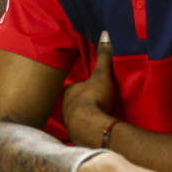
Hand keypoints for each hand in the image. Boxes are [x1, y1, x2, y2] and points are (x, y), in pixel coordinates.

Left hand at [62, 30, 115, 146]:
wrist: (90, 128)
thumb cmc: (93, 98)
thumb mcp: (101, 75)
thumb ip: (104, 56)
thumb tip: (105, 34)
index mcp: (68, 92)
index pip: (72, 87)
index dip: (80, 87)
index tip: (89, 87)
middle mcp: (65, 108)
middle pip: (73, 103)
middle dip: (82, 103)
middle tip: (95, 103)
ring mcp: (70, 123)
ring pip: (76, 118)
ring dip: (85, 117)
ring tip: (98, 117)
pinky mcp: (77, 137)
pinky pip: (83, 131)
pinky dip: (88, 129)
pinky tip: (97, 130)